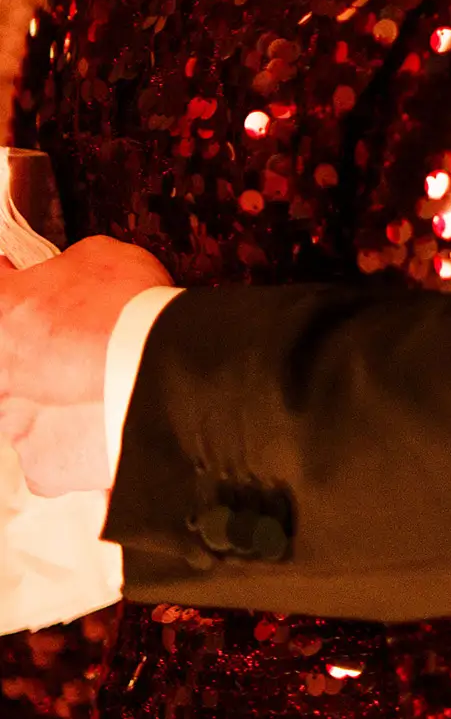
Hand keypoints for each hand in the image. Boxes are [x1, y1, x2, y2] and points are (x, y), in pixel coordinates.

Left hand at [0, 237, 170, 494]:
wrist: (164, 370)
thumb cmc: (131, 312)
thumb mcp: (101, 255)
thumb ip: (69, 267)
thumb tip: (70, 273)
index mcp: (0, 316)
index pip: (1, 295)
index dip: (17, 289)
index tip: (30, 293)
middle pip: (10, 365)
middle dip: (38, 357)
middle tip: (79, 348)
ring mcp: (14, 425)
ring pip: (26, 415)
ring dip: (55, 402)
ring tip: (100, 390)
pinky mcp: (43, 466)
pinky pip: (52, 458)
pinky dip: (75, 444)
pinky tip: (104, 425)